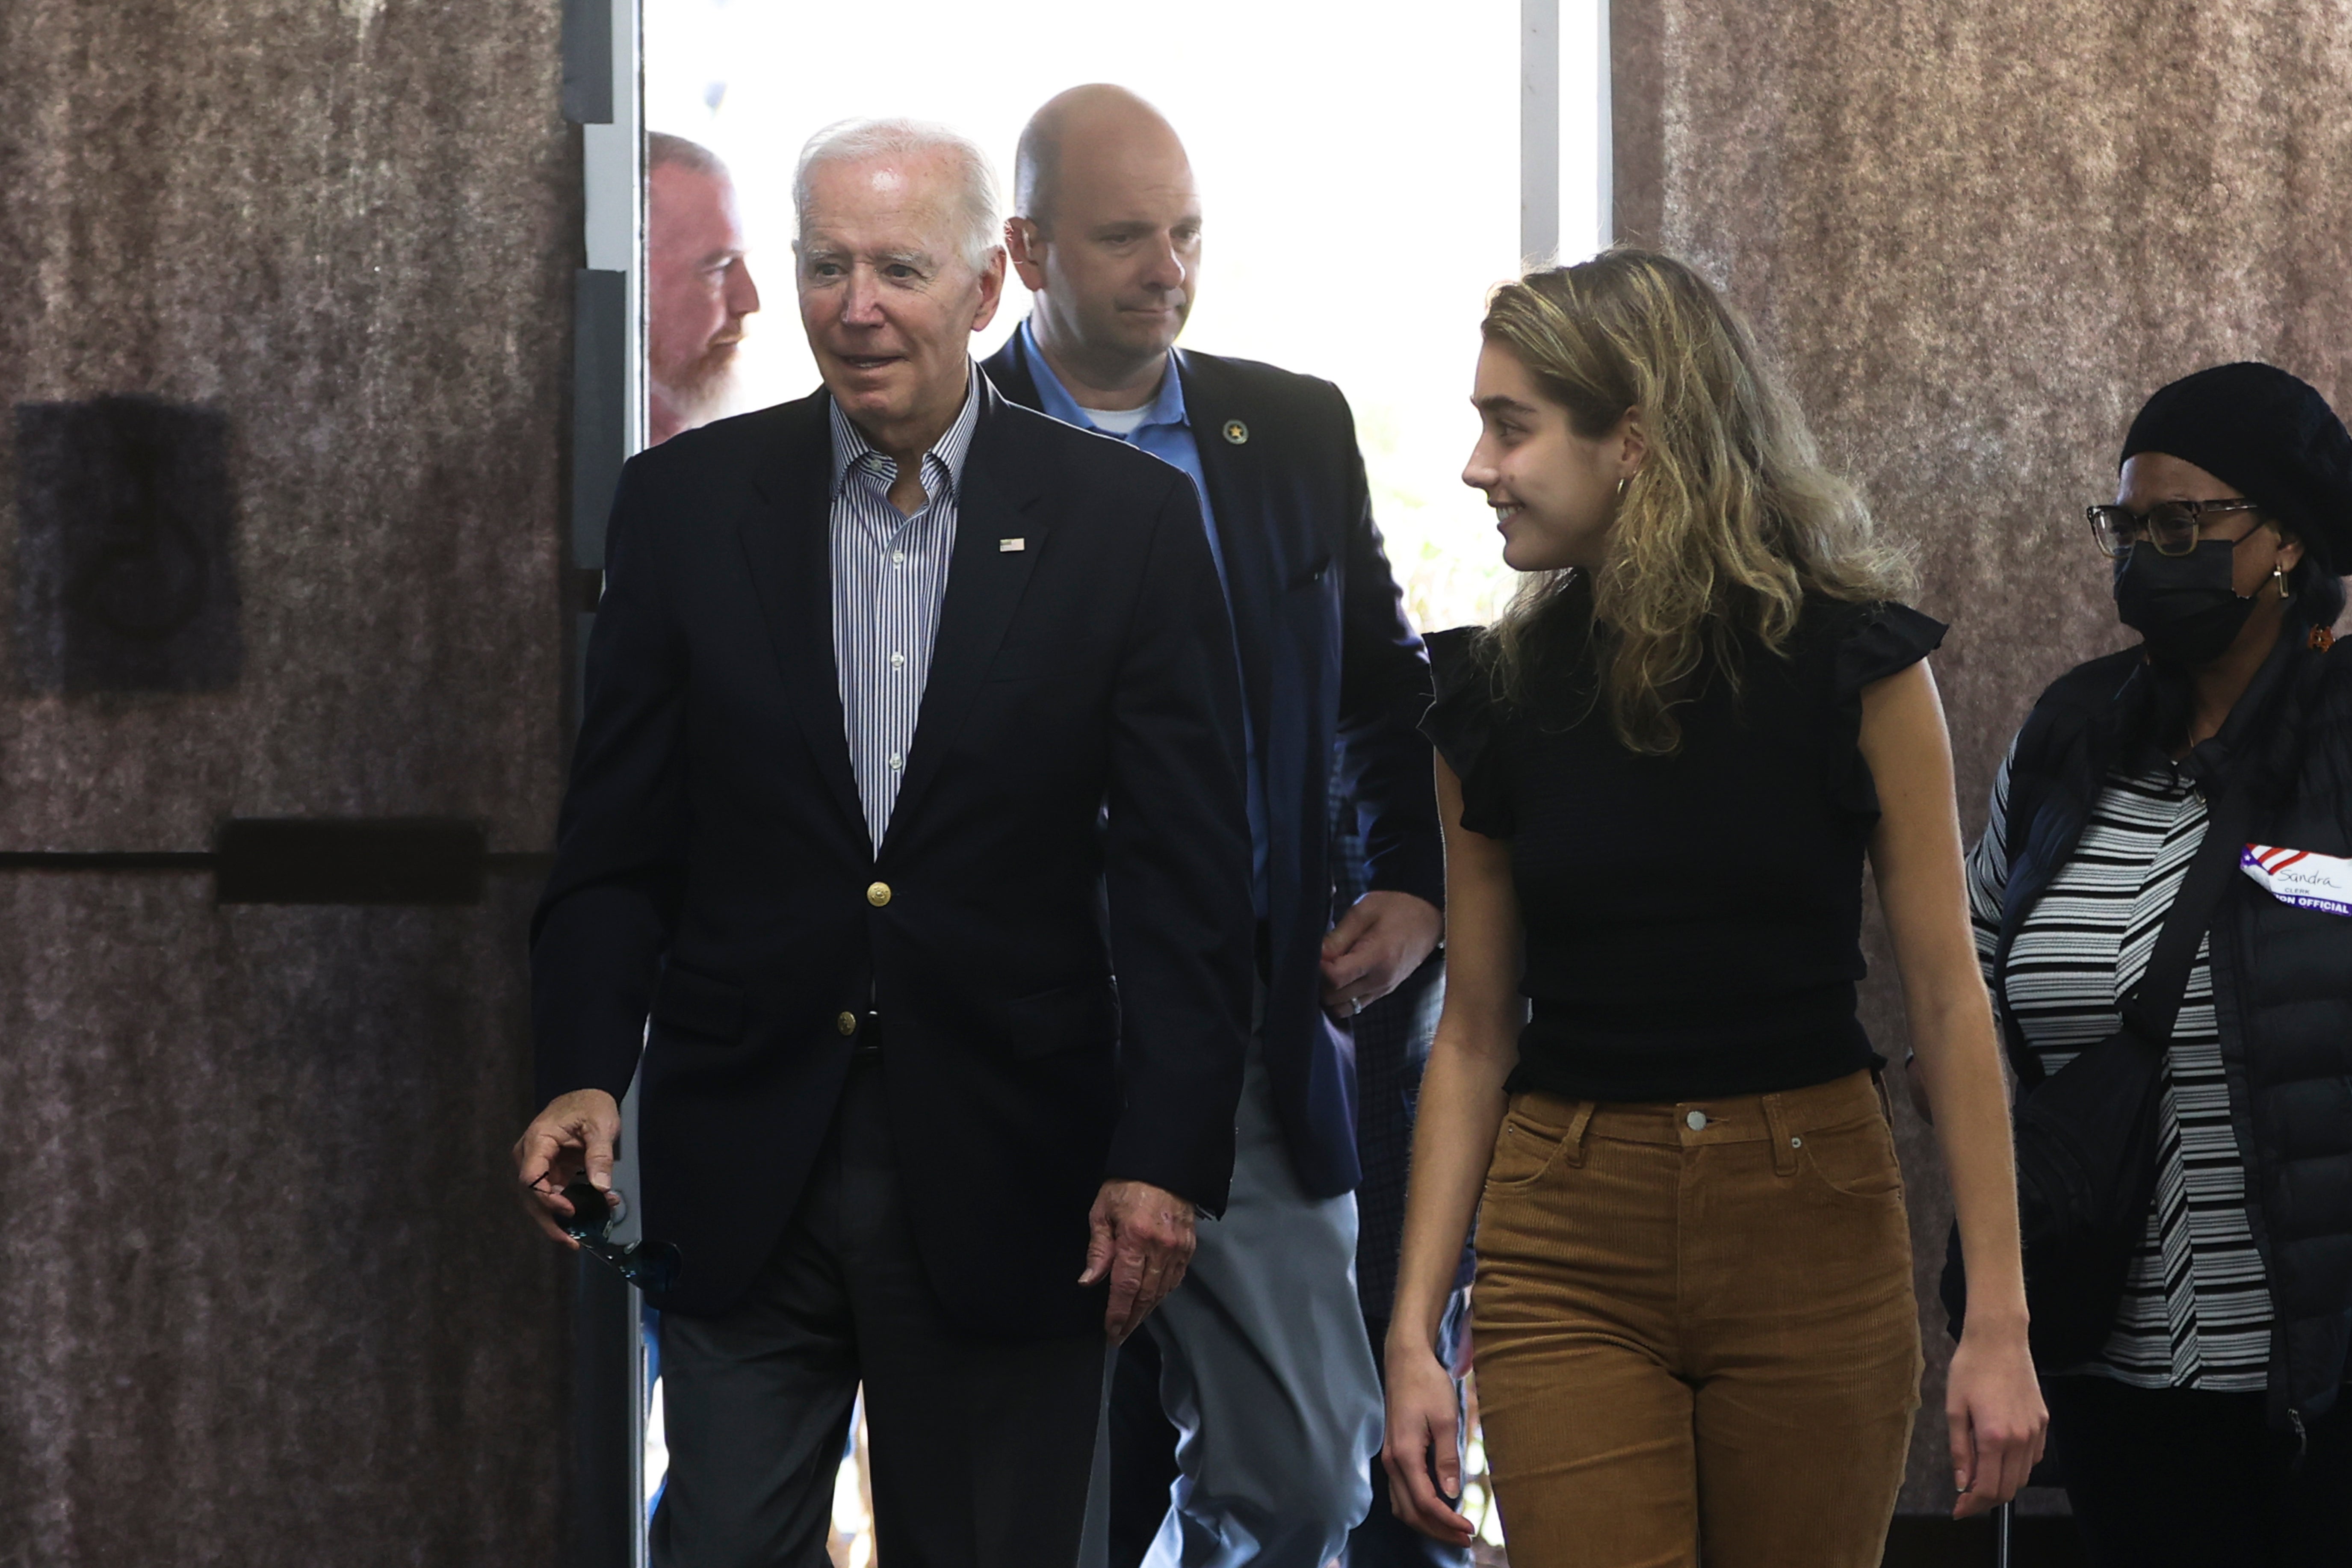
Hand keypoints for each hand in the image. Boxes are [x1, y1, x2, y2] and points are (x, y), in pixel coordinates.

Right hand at [512, 1089, 620, 1246]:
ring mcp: (537, 1165)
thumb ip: (599, 1155)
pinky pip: (554, 1194)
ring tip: (579, 1238)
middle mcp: (529, 1156)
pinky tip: (591, 1214)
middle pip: (530, 1196)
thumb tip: (601, 1188)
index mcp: (537, 1141)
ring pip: (539, 1200)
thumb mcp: (600, 1126)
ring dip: (558, 1219)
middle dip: (549, 1221)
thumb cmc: (591, 1106)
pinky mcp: (549, 1172)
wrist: (588, 1094)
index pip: (531, 1178)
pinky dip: (569, 1206)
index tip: (571, 1211)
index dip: (547, 1200)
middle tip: (571, 1242)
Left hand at [1081, 1178, 1196, 1342]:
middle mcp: (1160, 1247)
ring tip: (1132, 1323)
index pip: (1125, 1286)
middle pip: (1145, 1295)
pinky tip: (1152, 1301)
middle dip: (1131, 1319)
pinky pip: (1175, 1279)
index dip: (1117, 1312)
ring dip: (1146, 1310)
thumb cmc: (1127, 1186)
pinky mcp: (1189, 1247)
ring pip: (1162, 1291)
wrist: (1164, 1167)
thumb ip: (1098, 1249)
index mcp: (1134, 1237)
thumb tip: (1088, 1281)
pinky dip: (1163, 1294)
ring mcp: (1178, 1248)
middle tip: (1119, 1335)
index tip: (1110, 1330)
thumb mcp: (1102, 1211)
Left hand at [1321, 891, 1442, 1018]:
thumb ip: (1338, 937)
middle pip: (1335, 997)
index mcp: (1377, 958)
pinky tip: (1339, 978)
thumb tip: (1316, 956)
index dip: (1318, 968)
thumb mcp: (1363, 912)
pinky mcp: (1384, 992)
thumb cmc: (1395, 908)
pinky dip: (1342, 998)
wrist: (1427, 916)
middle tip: (1320, 960)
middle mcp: (1381, 980)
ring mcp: (1384, 989)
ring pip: (1343, 1008)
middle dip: (1320, 981)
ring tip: (1329, 969)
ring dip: (1330, 993)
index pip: (1336, 978)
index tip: (1315, 954)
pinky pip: (1355, 1006)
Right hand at [1381, 1336, 1475, 1545]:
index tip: (1470, 1528)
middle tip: (1466, 1537)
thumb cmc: (1427, 1384)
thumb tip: (1451, 1492)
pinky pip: (1401, 1492)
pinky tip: (1436, 1508)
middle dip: (1438, 1530)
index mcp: (1404, 1455)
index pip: (1425, 1502)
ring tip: (1453, 1529)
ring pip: (1402, 1505)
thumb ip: (1446, 1457)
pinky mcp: (1393, 1453)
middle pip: (1411, 1512)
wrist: (1405, 1360)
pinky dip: (1417, 1508)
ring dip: (1427, 1522)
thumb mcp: (1444, 1419)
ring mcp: (1389, 1458)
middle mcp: (1391, 1461)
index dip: (1447, 1520)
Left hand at [1945, 1321, 2046, 1518]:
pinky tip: (2000, 1457)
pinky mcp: (2043, 1422)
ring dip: (2003, 1484)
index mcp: (1994, 1436)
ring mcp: (2035, 1431)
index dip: (1972, 1505)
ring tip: (1980, 1476)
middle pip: (2009, 1488)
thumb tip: (1962, 1484)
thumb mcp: (1954, 1409)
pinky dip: (2017, 1466)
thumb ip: (1960, 1451)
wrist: (1999, 1339)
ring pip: (2023, 1476)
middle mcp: (2020, 1438)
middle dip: (1987, 1499)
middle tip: (1967, 1498)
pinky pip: (2033, 1457)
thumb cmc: (1970, 1369)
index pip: (1988, 1488)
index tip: (1959, 1510)